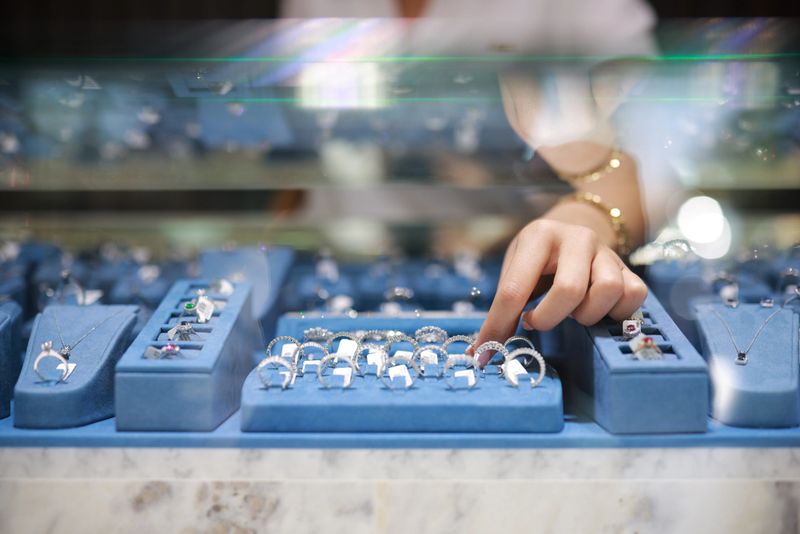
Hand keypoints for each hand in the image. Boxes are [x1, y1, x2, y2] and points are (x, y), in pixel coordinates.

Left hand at [474, 219, 646, 365]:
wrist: (572, 231)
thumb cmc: (537, 259)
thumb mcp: (515, 270)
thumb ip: (503, 307)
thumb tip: (484, 350)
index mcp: (540, 236)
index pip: (516, 288)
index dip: (500, 323)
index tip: (488, 349)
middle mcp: (577, 238)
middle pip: (570, 289)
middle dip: (549, 318)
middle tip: (536, 321)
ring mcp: (607, 252)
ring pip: (608, 290)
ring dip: (587, 314)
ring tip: (572, 312)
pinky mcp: (628, 267)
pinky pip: (634, 295)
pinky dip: (616, 313)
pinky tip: (598, 311)